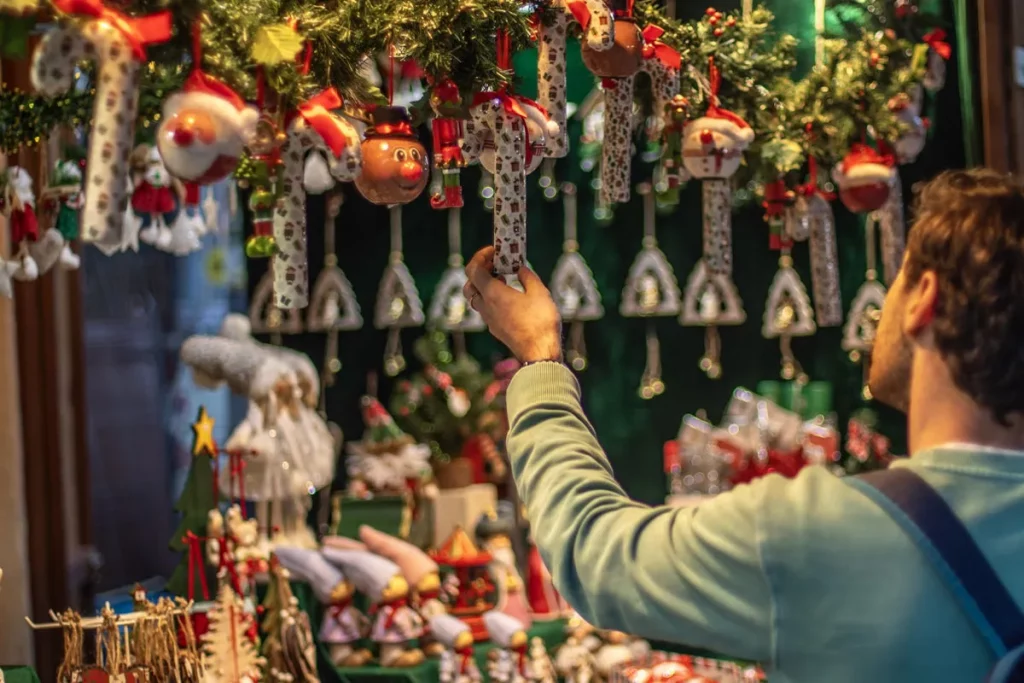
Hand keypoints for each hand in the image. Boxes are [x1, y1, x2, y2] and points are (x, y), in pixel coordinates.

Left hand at [464, 246, 561, 362]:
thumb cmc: (540, 321)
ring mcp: (489, 319)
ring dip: (485, 286)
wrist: (540, 352)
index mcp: (493, 293)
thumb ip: (527, 276)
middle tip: (496, 265)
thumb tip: (519, 269)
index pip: (473, 270)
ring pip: (476, 298)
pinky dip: (492, 298)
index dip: (480, 257)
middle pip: (469, 284)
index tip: (493, 252)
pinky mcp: (496, 329)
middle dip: (479, 271)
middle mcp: (486, 306)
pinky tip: (511, 297)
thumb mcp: (539, 292)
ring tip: (504, 280)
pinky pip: (486, 309)